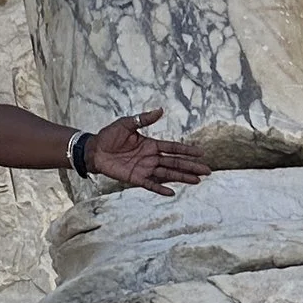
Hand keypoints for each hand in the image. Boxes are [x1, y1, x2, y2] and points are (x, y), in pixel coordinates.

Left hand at [85, 107, 212, 197]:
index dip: (187, 150)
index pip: (173, 148)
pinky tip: (172, 192)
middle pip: (175, 163)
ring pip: (168, 174)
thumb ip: (144, 119)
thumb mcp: (127, 123)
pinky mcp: (136, 178)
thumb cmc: (110, 136)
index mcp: (151, 144)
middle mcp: (151, 158)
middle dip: (191, 166)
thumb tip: (161, 110)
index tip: (201, 152)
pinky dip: (160, 188)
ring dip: (182, 177)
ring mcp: (145, 169)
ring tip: (197, 180)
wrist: (95, 150)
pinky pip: (151, 184)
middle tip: (208, 170)